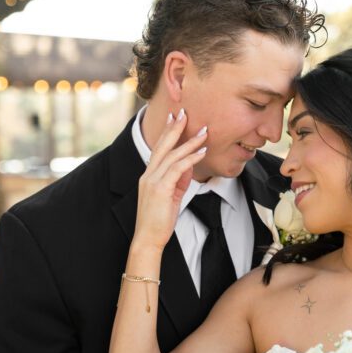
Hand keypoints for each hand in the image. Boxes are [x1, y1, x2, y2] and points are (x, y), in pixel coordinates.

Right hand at [133, 110, 207, 251]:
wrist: (147, 239)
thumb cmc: (158, 221)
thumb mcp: (171, 197)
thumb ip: (179, 181)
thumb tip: (189, 166)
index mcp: (148, 176)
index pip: (158, 150)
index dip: (168, 133)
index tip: (176, 119)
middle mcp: (148, 175)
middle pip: (162, 146)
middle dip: (175, 128)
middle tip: (185, 112)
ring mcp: (153, 181)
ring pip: (172, 155)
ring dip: (190, 142)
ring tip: (204, 132)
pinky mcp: (160, 189)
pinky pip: (178, 168)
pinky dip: (191, 158)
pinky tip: (202, 152)